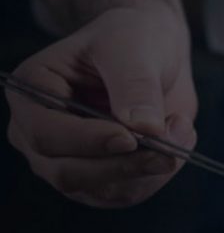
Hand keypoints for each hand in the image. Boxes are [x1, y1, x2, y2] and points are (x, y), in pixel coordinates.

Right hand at [5, 3, 196, 206]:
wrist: (156, 55)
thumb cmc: (133, 39)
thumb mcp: (133, 45)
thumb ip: (135, 84)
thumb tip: (145, 128)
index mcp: (33, 92)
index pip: (46, 134)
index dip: (88, 141)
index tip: (131, 137)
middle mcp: (40, 134)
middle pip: (69, 172)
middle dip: (126, 164)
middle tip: (171, 148)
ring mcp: (69, 162)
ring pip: (103, 189)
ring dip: (150, 169)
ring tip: (181, 129)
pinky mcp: (103, 180)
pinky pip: (129, 193)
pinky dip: (159, 174)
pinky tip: (178, 143)